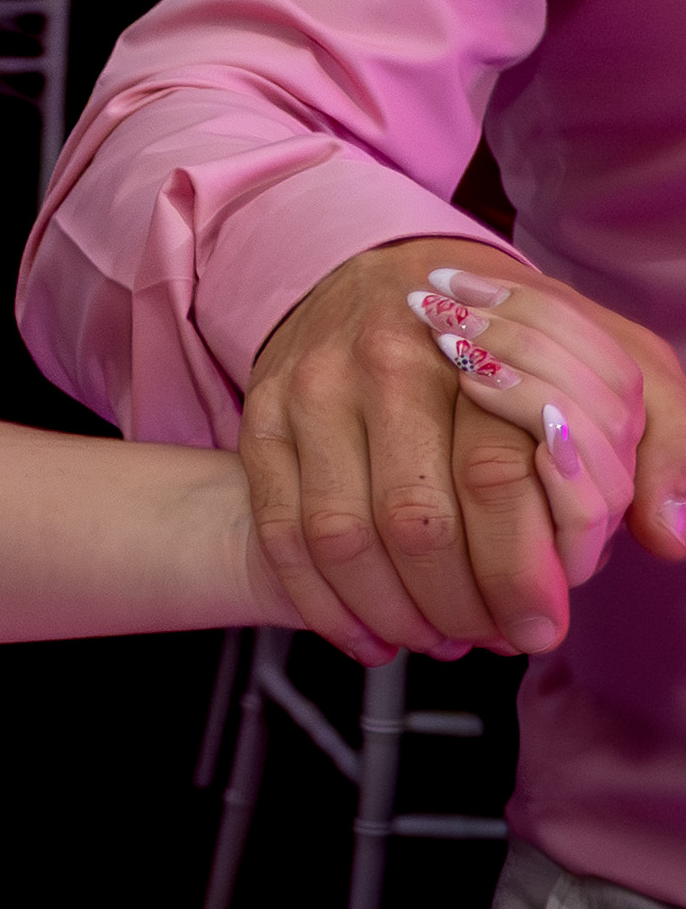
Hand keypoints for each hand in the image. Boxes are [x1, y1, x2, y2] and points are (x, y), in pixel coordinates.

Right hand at [241, 243, 681, 662]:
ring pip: (340, 535)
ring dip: (391, 611)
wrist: (381, 269)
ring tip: (436, 639)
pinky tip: (369, 634)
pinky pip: (281, 532)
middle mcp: (383, 364)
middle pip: (416, 519)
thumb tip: (666, 535)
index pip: (495, 476)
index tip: (542, 625)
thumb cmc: (512, 333)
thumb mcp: (614, 363)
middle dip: (458, 605)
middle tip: (492, 639)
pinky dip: (321, 603)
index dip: (520, 568)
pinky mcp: (263, 422)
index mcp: (479, 346)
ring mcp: (311, 394)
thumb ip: (658, 444)